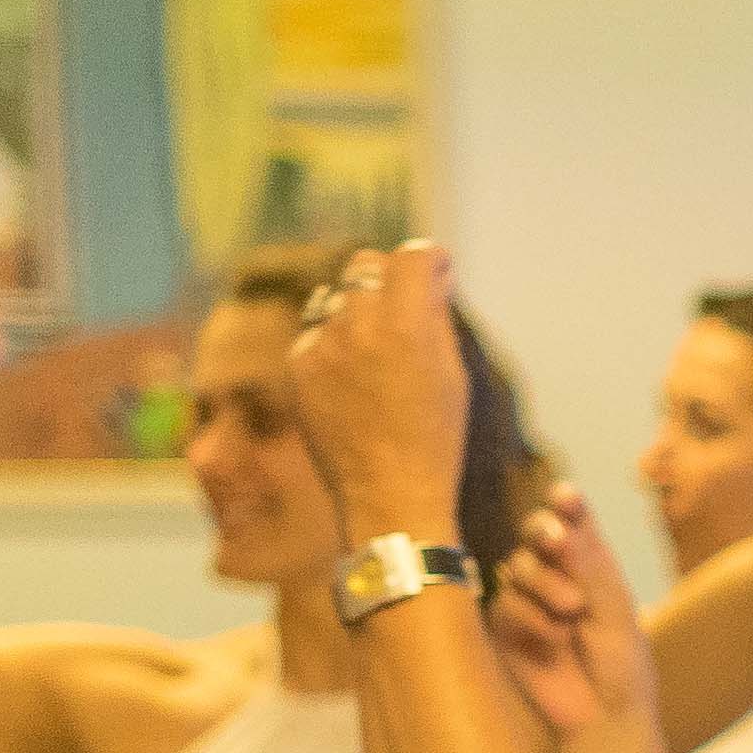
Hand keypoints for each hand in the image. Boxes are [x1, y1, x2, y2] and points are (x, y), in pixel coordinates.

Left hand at [285, 243, 472, 529]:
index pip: (411, 256)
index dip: (428, 258)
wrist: (389, 496)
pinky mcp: (300, 366)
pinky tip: (353, 380)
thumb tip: (430, 280)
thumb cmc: (433, 439)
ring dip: (358, 310)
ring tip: (377, 348)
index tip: (436, 267)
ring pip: (337, 297)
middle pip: (366, 265)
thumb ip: (436, 318)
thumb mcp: (452, 375)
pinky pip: (316, 333)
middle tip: (404, 302)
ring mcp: (324, 343)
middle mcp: (360, 323)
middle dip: (388, 276)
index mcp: (407, 322)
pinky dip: (334, 344)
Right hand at [492, 486, 655, 743]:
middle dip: (544, 533)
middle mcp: (556, 574)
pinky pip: (505, 605)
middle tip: (557, 541)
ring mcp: (528, 599)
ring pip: (518, 566)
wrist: (603, 716)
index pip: (574, 522)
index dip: (567, 505)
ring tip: (572, 612)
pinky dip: (531, 619)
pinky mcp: (506, 626)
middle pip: (535, 533)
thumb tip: (561, 527)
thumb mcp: (614, 611)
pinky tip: (554, 641)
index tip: (565, 495)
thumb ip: (589, 568)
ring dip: (545, 585)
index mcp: (590, 564)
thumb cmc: (620, 664)